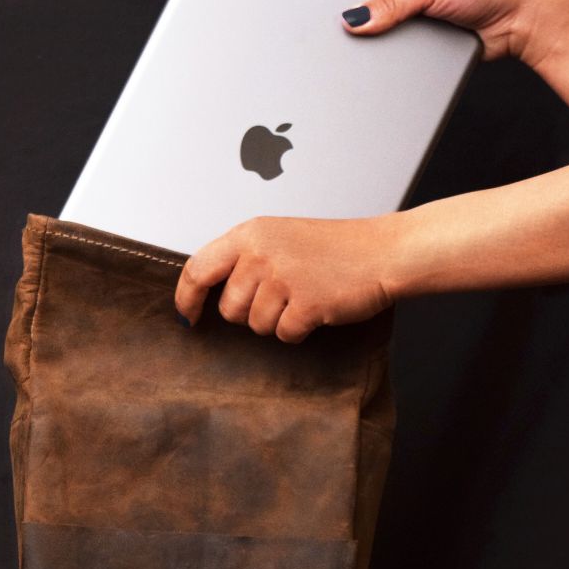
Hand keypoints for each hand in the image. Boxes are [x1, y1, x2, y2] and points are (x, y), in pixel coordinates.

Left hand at [173, 214, 402, 342]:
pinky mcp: (305, 304)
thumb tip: (209, 295)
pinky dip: (300, 330)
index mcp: (250, 234)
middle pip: (228, 309)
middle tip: (281, 297)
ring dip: (278, 321)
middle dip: (249, 314)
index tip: (188, 316)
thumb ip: (244, 259)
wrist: (381, 252)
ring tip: (303, 297)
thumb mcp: (278, 238)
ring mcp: (283, 279)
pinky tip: (317, 308)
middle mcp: (261, 254)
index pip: (197, 269)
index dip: (187, 298)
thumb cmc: (333, 248)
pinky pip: (284, 334)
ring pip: (256, 326)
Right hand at [342, 0, 566, 65]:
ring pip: (381, 32)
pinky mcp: (422, 38)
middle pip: (368, 6)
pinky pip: (399, 50)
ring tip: (391, 42)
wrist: (518, 20)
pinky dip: (397, 56)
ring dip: (383, 42)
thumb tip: (356, 17)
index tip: (340, 17)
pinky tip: (402, 54)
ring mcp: (415, 12)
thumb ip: (391, 2)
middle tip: (363, 33)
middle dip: (365, 22)